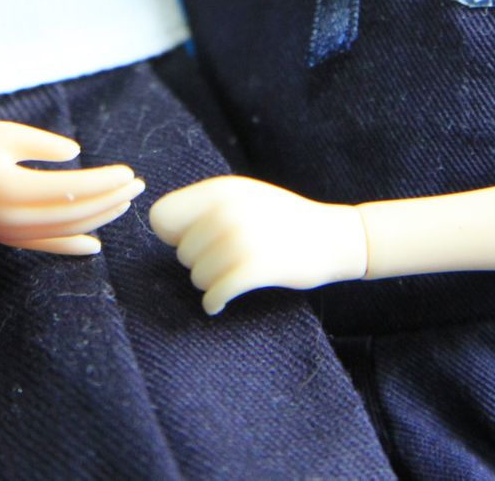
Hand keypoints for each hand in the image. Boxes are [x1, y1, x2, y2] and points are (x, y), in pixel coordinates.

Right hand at [0, 116, 143, 250]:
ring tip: (124, 204)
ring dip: (97, 220)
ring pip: (63, 234)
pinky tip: (93, 244)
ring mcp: (6, 234)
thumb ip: (43, 145)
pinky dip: (71, 245)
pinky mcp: (2, 237)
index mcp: (11, 190)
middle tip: (138, 186)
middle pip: (74, 217)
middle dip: (110, 201)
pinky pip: (44, 247)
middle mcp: (10, 220)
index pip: (72, 193)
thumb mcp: (4, 133)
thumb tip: (76, 155)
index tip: (129, 173)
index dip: (104, 184)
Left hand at [150, 175, 367, 313]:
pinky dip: (213, 302)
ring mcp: (241, 239)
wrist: (333, 236)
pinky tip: (219, 304)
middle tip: (222, 264)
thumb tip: (161, 225)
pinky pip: (214, 293)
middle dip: (197, 263)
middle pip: (180, 252)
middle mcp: (225, 210)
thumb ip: (206, 206)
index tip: (193, 242)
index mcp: (219, 190)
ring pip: (196, 275)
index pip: (161, 215)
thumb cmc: (282, 220)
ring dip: (208, 283)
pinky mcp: (255, 268)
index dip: (171, 234)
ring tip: (229, 278)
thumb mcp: (243, 197)